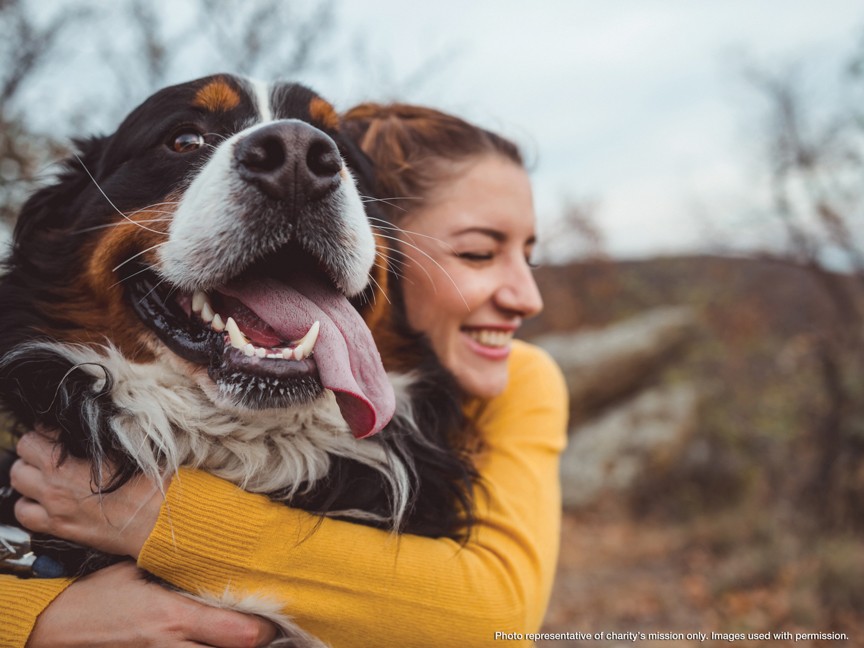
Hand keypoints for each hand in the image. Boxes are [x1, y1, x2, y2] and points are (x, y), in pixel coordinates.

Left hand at [11, 429, 165, 557]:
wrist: (158, 519)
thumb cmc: (148, 482)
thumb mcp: (126, 448)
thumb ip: (98, 437)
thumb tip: (85, 427)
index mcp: (67, 461)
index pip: (38, 432)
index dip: (50, 428)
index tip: (61, 431)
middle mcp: (54, 482)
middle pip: (23, 452)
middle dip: (35, 447)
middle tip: (52, 448)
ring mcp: (54, 507)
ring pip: (18, 482)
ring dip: (29, 474)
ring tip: (45, 472)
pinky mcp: (59, 527)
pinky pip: (24, 514)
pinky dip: (29, 504)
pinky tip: (44, 499)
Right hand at [28, 561, 277, 646]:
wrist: (54, 628)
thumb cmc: (97, 595)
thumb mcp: (138, 572)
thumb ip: (176, 572)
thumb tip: (211, 558)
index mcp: (175, 617)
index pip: (240, 633)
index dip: (264, 629)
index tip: (274, 617)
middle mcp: (172, 646)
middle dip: (255, 644)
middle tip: (269, 631)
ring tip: (244, 638)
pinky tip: (214, 642)